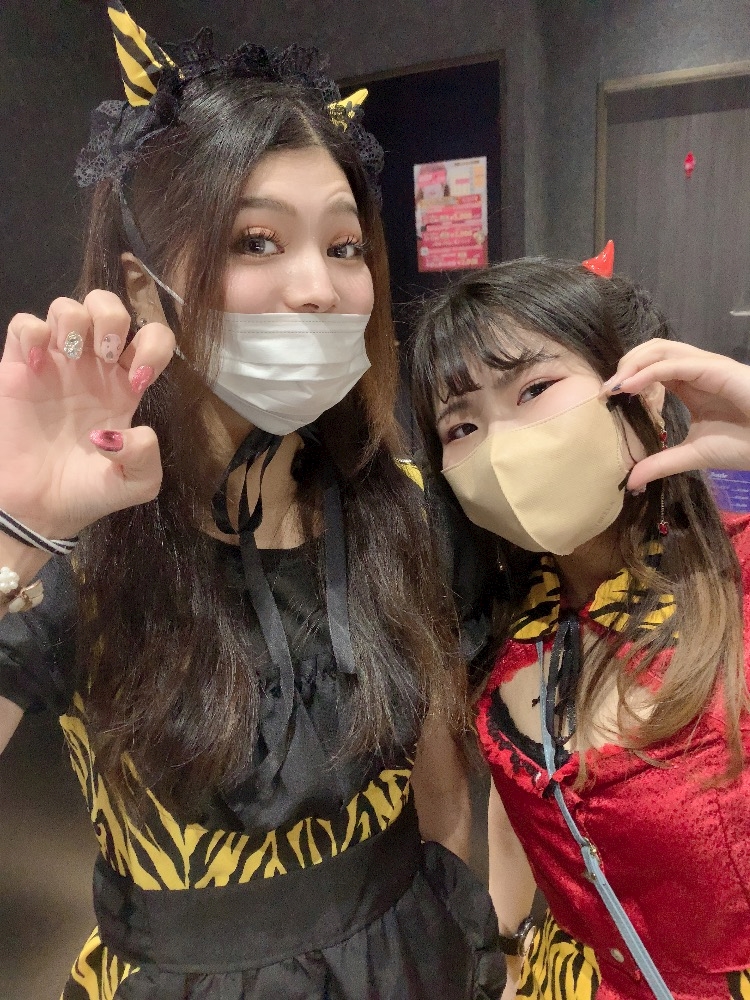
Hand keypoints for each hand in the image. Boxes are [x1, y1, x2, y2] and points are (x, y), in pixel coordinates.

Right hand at [0, 291, 173, 538]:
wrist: (37, 509)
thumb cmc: (87, 492)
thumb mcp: (136, 484)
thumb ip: (146, 456)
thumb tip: (123, 430)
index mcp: (127, 385)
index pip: (152, 337)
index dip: (154, 347)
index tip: (139, 381)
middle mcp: (93, 367)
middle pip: (109, 305)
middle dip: (112, 318)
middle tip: (106, 356)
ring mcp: (55, 364)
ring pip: (67, 306)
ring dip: (75, 320)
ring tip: (73, 357)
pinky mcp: (18, 367)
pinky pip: (25, 324)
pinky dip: (32, 332)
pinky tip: (36, 365)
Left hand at [601, 338, 749, 490]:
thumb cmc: (745, 446)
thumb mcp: (693, 455)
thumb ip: (662, 463)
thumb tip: (631, 482)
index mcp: (690, 385)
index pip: (651, 367)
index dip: (626, 377)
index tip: (605, 398)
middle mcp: (696, 370)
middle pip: (652, 349)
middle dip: (625, 364)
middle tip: (606, 389)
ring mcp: (706, 366)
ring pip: (661, 349)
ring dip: (632, 364)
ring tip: (614, 386)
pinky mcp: (716, 369)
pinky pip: (675, 364)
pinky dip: (648, 372)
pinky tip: (630, 387)